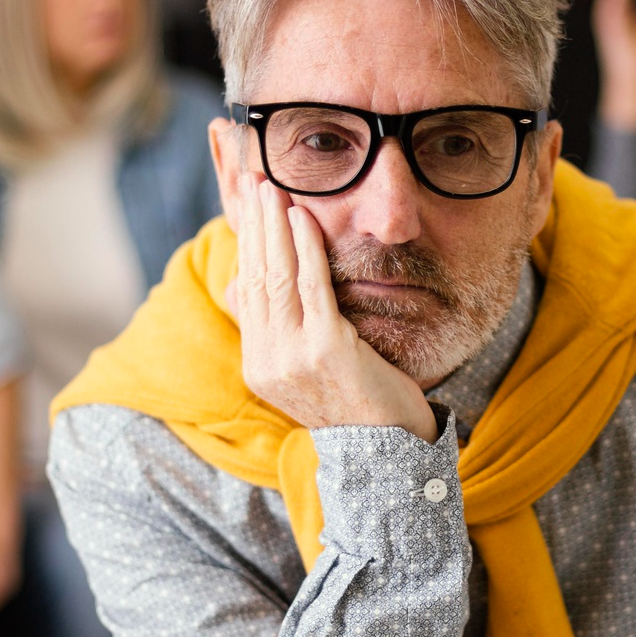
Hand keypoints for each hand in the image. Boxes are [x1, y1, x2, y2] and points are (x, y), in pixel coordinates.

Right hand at [230, 175, 437, 441]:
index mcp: (260, 365)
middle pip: (255, 277)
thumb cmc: (360, 405)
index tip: (248, 207)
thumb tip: (256, 289)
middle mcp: (268, 361)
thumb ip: (286, 332)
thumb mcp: (312, 370)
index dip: (246, 244)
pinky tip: (303, 219)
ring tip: (273, 190)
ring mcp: (292, 357)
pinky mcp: (325, 350)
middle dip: (254, 226)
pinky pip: (311, 288)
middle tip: (254, 183)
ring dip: (274, 228)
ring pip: (276, 277)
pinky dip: (305, 249)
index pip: (246, 291)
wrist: (389, 454)